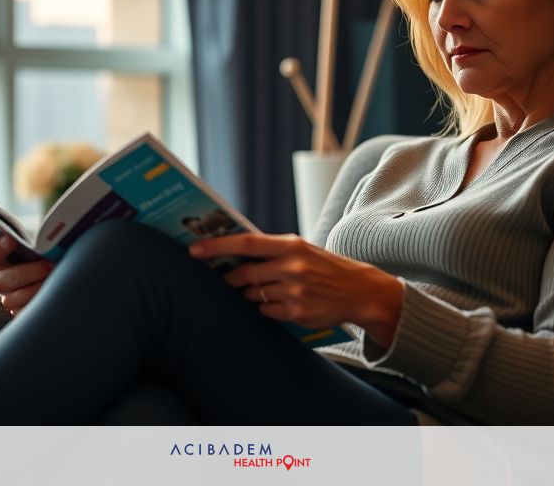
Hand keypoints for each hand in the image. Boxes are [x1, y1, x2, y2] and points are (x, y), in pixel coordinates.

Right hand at [0, 236, 54, 316]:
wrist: (48, 278)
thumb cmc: (40, 259)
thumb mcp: (34, 248)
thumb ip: (32, 243)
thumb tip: (43, 240)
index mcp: (0, 261)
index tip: (11, 240)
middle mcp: (0, 280)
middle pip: (7, 279)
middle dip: (31, 272)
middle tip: (50, 266)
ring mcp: (7, 297)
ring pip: (13, 299)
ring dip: (35, 290)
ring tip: (51, 282)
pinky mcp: (17, 311)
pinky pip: (22, 313)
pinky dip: (35, 305)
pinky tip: (47, 297)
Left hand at [188, 233, 403, 347]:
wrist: (359, 290)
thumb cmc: (325, 267)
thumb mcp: (301, 250)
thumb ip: (271, 250)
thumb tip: (233, 252)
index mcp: (290, 245)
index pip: (245, 242)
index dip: (217, 246)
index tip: (194, 249)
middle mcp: (292, 266)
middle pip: (244, 273)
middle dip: (230, 278)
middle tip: (225, 279)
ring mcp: (295, 290)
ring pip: (253, 294)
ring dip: (250, 294)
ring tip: (264, 290)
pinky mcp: (298, 312)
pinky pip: (266, 311)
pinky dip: (265, 308)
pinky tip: (280, 303)